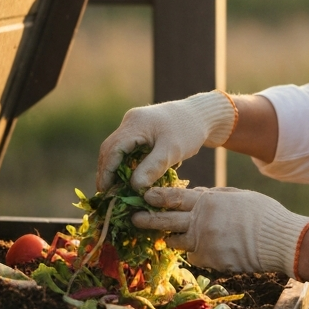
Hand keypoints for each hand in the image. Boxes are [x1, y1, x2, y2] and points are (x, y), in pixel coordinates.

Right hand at [96, 91, 236, 190]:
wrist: (203, 115)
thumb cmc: (189, 131)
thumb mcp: (172, 151)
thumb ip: (152, 167)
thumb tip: (134, 187)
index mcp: (135, 124)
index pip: (113, 150)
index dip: (106, 172)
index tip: (105, 191)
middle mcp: (131, 122)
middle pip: (110, 149)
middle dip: (107, 171)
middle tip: (107, 193)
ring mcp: (135, 124)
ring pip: (118, 149)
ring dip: (115, 168)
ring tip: (115, 189)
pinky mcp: (142, 130)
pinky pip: (128, 148)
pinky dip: (126, 162)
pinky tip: (129, 177)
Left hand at [131, 186, 308, 276]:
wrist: (278, 240)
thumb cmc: (263, 214)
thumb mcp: (238, 196)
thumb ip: (215, 196)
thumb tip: (199, 195)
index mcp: (208, 201)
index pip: (175, 197)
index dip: (157, 196)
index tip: (144, 195)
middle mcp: (201, 221)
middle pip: (166, 220)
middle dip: (147, 219)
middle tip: (134, 219)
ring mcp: (203, 242)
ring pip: (176, 241)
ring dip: (170, 239)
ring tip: (165, 238)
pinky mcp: (210, 261)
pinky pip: (194, 257)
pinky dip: (196, 253)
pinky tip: (205, 251)